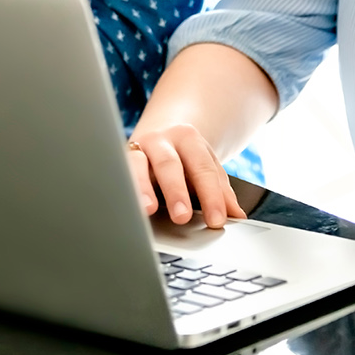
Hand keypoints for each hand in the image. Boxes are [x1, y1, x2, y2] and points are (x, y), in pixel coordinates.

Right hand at [126, 124, 245, 228]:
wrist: (157, 134)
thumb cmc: (183, 159)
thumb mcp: (204, 168)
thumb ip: (220, 191)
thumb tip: (237, 216)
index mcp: (188, 138)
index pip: (202, 168)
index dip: (211, 196)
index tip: (216, 220)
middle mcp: (160, 141)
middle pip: (170, 164)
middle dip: (176, 190)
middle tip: (182, 217)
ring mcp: (136, 149)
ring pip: (136, 165)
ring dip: (142, 188)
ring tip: (148, 209)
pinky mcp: (117, 162)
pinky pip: (117, 175)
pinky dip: (121, 190)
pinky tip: (123, 206)